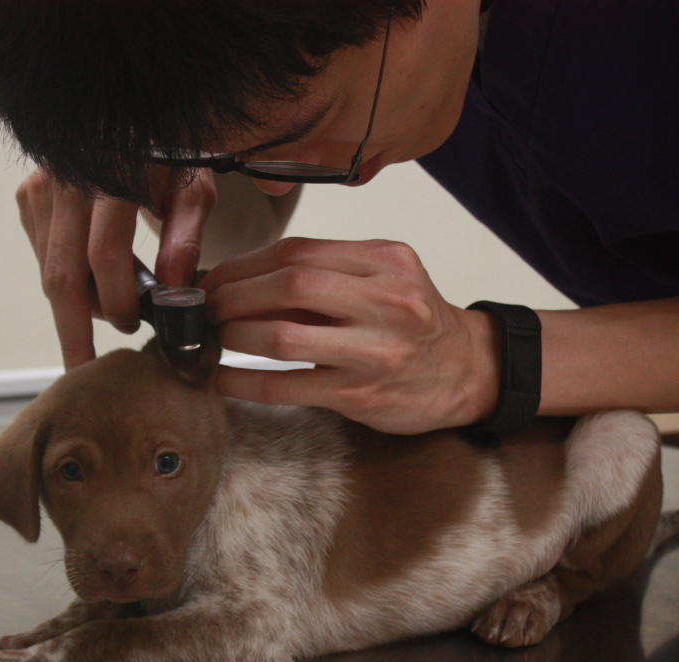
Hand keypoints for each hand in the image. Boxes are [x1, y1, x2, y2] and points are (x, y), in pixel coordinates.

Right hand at [15, 167, 217, 369]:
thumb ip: (185, 240)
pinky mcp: (30, 194)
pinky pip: (42, 254)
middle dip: (74, 332)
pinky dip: (66, 279)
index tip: (134, 329)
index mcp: (113, 177)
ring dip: (76, 305)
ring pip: (50, 269)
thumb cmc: (172, 156)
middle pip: (62, 275)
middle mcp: (68, 180)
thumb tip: (175, 295)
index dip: (119, 300)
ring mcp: (42, 186)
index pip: (105, 255)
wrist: (128, 121)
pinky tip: (93, 285)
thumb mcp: (193, 190)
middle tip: (84, 374)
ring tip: (111, 317)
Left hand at [204, 237, 500, 433]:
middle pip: (289, 285)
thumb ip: (329, 276)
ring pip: (282, 335)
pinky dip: (243, 382)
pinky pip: (285, 386)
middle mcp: (386, 299)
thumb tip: (242, 281)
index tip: (216, 278)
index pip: (298, 251)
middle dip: (234, 296)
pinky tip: (223, 380)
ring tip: (217, 340)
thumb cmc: (415, 324)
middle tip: (209, 309)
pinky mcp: (361, 393)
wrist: (469, 372)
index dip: (245, 265)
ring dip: (234, 336)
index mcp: (386, 261)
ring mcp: (375, 349)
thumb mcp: (386, 281)